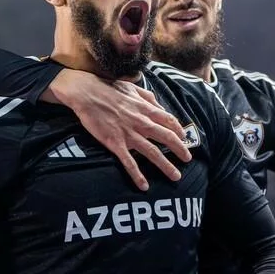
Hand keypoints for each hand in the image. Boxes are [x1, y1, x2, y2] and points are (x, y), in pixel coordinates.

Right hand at [49, 69, 192, 190]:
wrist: (86, 92)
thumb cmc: (108, 88)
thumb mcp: (133, 87)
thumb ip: (148, 97)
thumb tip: (159, 105)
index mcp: (146, 109)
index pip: (169, 121)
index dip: (179, 131)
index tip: (185, 138)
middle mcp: (141, 122)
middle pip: (167, 138)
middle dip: (180, 149)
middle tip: (188, 159)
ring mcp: (129, 134)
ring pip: (152, 152)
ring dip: (166, 165)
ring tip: (176, 176)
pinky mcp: (115, 143)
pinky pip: (129, 162)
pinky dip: (137, 175)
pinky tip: (144, 186)